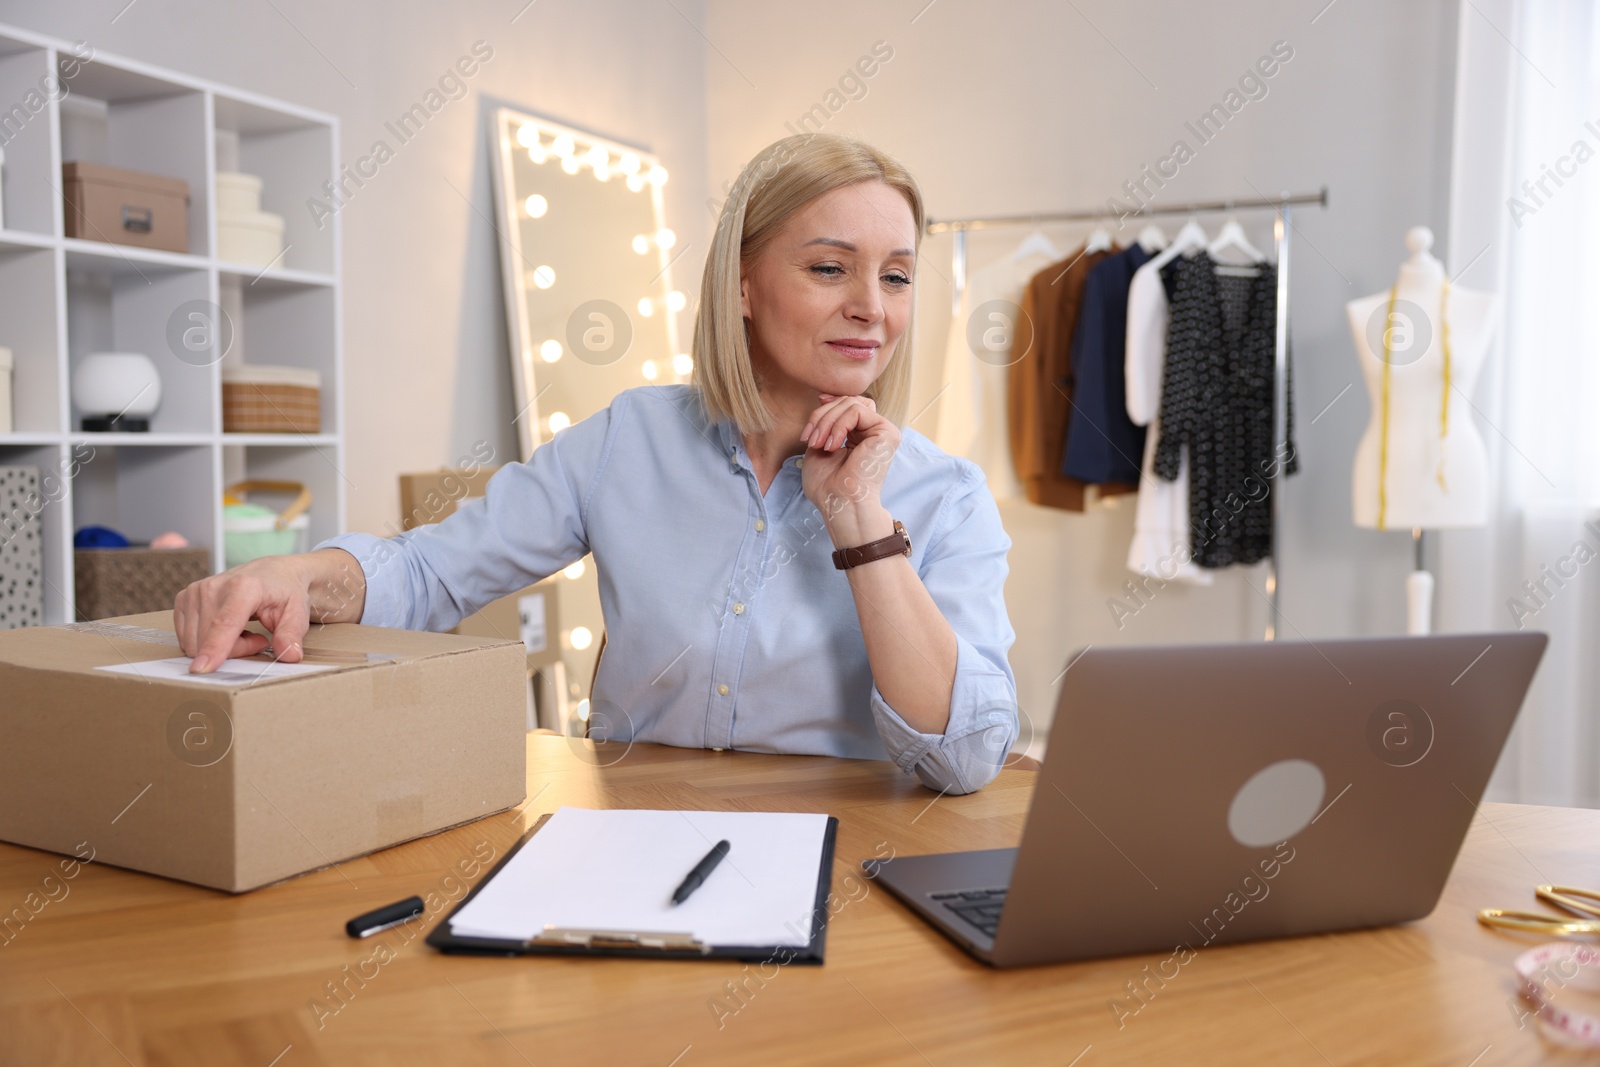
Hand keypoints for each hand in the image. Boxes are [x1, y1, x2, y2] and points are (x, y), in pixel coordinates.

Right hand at [174, 549, 361, 672]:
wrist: (272, 572)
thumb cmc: (284, 592)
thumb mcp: (297, 613)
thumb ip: (291, 635)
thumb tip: (290, 656)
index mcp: (244, 587)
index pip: (224, 624)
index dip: (214, 648)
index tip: (202, 669)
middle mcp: (214, 586)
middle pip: (210, 640)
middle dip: (235, 650)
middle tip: (258, 639)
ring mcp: (195, 592)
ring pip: (196, 643)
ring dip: (221, 646)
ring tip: (243, 631)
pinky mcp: (184, 599)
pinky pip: (187, 638)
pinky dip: (207, 640)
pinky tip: (226, 628)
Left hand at [799, 392, 899, 544]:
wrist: (839, 503)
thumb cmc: (827, 485)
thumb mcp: (819, 445)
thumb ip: (825, 423)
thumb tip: (824, 398)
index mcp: (860, 435)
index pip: (846, 405)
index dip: (828, 405)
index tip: (810, 422)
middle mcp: (874, 431)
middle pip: (847, 401)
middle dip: (822, 416)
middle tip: (809, 439)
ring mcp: (882, 430)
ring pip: (850, 403)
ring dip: (827, 422)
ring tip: (818, 444)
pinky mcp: (887, 432)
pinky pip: (857, 411)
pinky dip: (838, 425)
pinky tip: (832, 445)